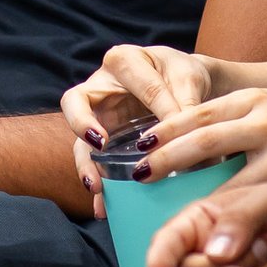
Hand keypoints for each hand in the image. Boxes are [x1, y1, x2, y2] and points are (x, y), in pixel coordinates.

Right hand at [63, 44, 216, 217]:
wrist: (187, 88)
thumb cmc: (183, 76)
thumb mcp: (190, 78)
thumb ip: (188, 102)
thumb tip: (189, 139)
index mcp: (125, 60)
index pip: (141, 85)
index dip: (164, 109)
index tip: (183, 132)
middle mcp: (101, 86)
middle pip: (76, 102)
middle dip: (83, 123)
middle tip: (99, 143)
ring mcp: (98, 116)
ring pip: (80, 139)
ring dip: (86, 163)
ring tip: (97, 186)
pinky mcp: (103, 142)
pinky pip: (94, 162)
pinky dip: (99, 183)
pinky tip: (104, 206)